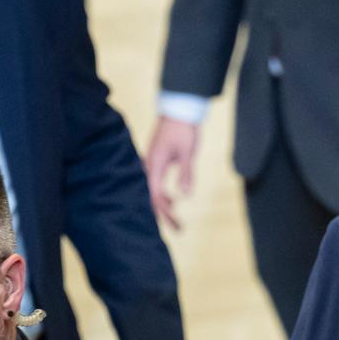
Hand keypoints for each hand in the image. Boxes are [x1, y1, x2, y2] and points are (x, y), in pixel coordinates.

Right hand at [145, 115, 198, 230]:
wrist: (180, 109)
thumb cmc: (183, 129)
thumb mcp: (187, 152)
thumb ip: (186, 174)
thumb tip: (185, 195)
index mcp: (154, 165)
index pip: (155, 195)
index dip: (164, 212)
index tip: (175, 225)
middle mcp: (151, 166)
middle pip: (154, 196)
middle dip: (165, 215)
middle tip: (179, 230)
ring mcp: (154, 164)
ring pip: (155, 191)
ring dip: (165, 206)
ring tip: (177, 222)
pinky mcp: (159, 161)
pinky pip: (157, 183)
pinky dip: (164, 195)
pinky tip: (174, 201)